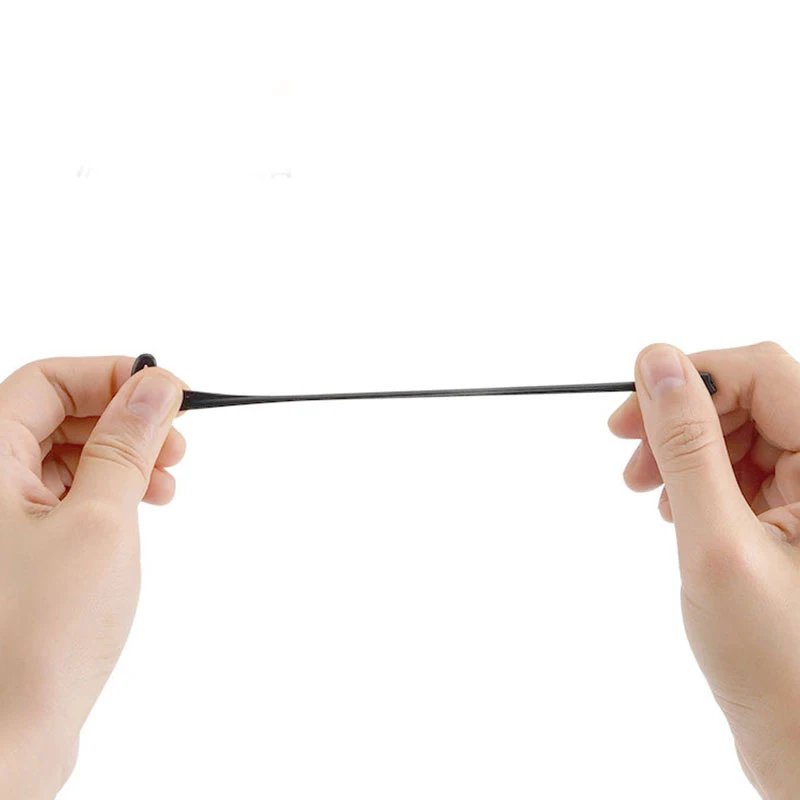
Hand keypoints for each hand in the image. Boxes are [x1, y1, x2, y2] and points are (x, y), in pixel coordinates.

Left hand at [0, 357, 184, 798]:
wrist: (9, 736)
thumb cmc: (38, 637)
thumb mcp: (101, 519)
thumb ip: (127, 443)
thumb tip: (156, 385)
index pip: (46, 381)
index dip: (110, 376)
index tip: (167, 392)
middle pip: (56, 414)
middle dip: (123, 418)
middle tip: (177, 439)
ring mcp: (1, 517)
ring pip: (67, 454)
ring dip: (124, 455)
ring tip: (169, 478)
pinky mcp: (21, 548)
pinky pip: (68, 494)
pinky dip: (112, 489)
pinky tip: (145, 504)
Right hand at [609, 342, 799, 798]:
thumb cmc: (774, 660)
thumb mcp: (715, 541)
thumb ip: (686, 445)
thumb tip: (657, 363)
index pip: (762, 372)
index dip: (691, 380)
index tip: (627, 414)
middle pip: (749, 397)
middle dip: (680, 418)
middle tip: (628, 457)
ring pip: (741, 429)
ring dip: (683, 449)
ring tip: (646, 491)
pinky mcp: (796, 513)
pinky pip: (743, 466)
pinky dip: (699, 478)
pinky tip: (676, 510)